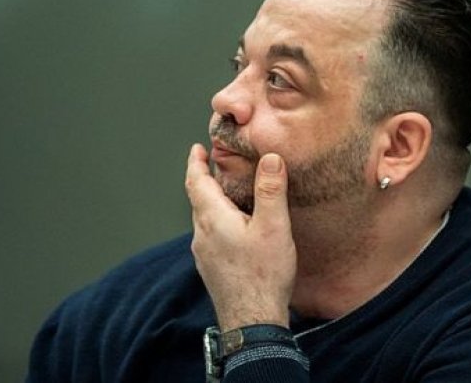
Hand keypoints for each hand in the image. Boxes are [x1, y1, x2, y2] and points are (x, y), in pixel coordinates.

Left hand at [185, 144, 295, 331]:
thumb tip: (270, 158)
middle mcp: (202, 235)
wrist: (252, 321)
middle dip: (204, 179)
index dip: (196, 163)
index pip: (197, 182)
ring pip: (203, 219)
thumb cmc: (263, 275)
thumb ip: (271, 190)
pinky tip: (235, 228)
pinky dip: (217, 221)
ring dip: (211, 201)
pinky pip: (210, 236)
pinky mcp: (212, 268)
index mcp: (212, 219)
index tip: (198, 149)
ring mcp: (204, 254)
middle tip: (214, 164)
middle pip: (198, 199)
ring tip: (227, 192)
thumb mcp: (273, 227)